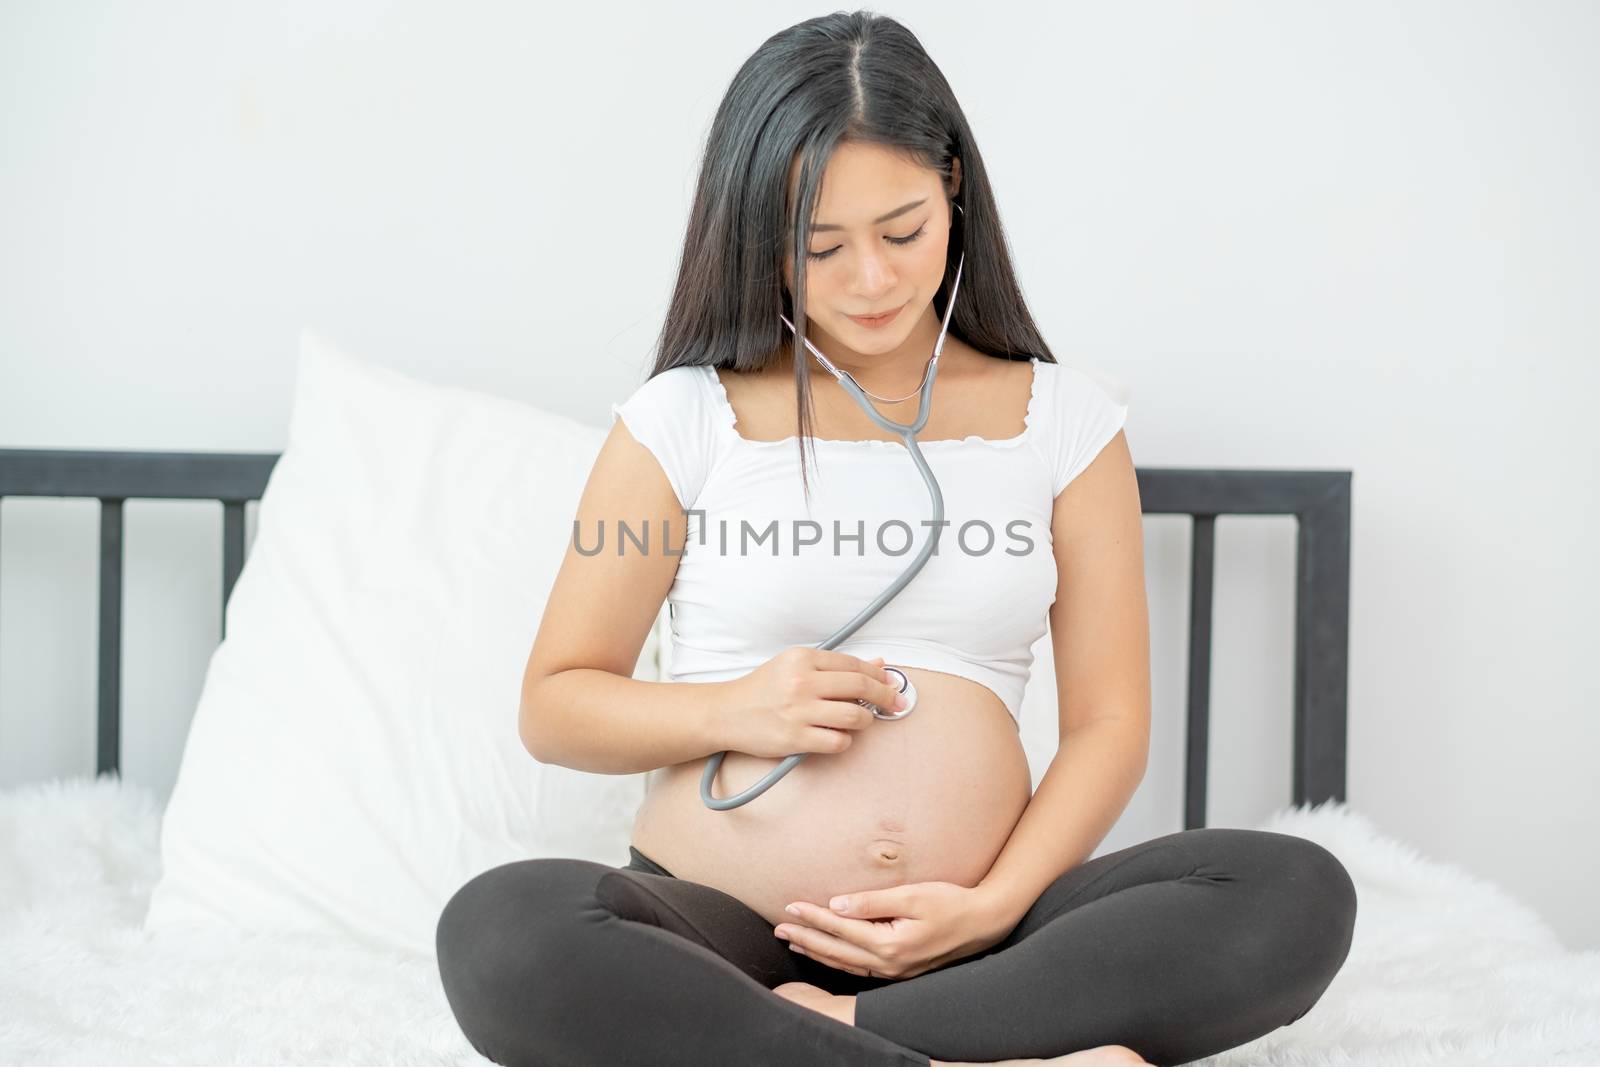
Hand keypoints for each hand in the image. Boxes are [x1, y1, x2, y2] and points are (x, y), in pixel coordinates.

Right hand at [716, 648, 909, 758]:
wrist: (727, 713)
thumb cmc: (763, 689)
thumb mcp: (794, 666)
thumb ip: (834, 666)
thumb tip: (878, 665)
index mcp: (802, 658)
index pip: (853, 664)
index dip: (878, 675)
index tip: (891, 683)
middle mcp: (801, 681)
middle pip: (860, 686)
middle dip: (886, 696)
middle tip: (896, 703)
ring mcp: (799, 711)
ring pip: (855, 716)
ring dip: (866, 720)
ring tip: (862, 720)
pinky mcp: (796, 738)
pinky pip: (838, 741)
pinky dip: (845, 740)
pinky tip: (838, 736)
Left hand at [772, 881, 1013, 979]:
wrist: (983, 923)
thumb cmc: (950, 903)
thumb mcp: (912, 895)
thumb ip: (872, 901)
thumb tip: (836, 904)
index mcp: (890, 944)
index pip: (840, 928)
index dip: (813, 916)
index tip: (790, 906)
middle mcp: (889, 964)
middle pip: (836, 951)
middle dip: (805, 938)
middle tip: (779, 928)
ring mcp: (894, 971)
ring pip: (845, 964)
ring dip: (817, 951)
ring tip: (793, 941)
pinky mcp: (899, 970)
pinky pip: (859, 968)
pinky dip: (837, 960)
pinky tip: (827, 952)